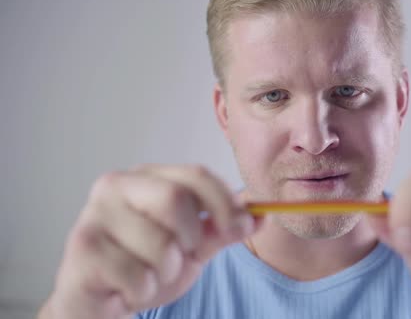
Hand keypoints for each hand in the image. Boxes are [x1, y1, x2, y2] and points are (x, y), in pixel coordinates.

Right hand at [39, 164, 259, 318]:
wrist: (99, 302)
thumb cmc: (143, 265)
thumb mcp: (191, 246)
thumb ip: (222, 230)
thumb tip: (260, 217)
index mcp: (146, 178)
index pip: (195, 174)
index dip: (225, 201)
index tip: (242, 226)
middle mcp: (115, 186)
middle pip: (175, 199)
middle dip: (191, 237)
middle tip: (183, 254)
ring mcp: (94, 216)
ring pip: (159, 244)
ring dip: (166, 271)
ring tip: (150, 273)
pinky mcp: (82, 249)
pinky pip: (137, 275)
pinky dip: (144, 289)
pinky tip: (128, 287)